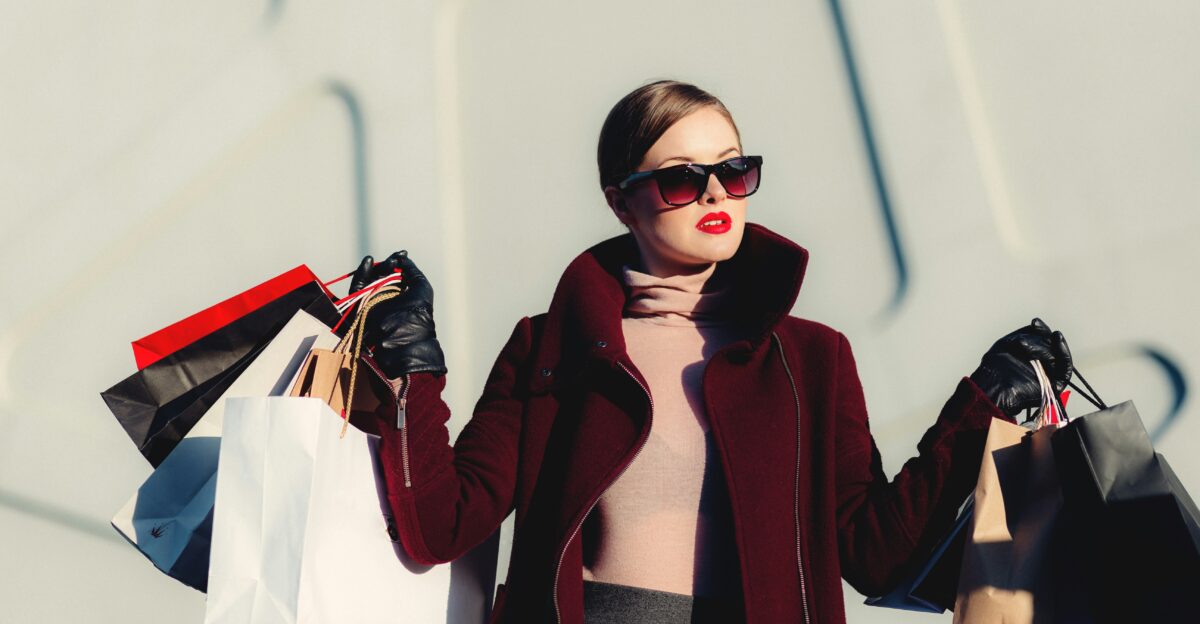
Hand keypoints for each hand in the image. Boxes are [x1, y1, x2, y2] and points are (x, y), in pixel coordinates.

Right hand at [349, 250, 446, 377]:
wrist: (404, 336)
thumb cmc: (418, 312)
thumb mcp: (421, 287)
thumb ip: (412, 270)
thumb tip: (403, 258)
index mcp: (401, 295)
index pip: (395, 274)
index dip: (397, 262)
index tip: (402, 254)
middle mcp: (386, 298)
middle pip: (381, 275)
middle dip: (387, 265)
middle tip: (394, 262)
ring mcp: (372, 302)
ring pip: (369, 279)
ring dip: (376, 268)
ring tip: (385, 263)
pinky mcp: (359, 306)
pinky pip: (357, 288)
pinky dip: (361, 274)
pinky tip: (368, 261)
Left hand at [969, 317, 1071, 417]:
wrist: (992, 388)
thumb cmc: (995, 368)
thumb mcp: (1007, 344)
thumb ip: (1024, 335)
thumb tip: (1037, 327)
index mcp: (1031, 358)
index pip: (1043, 341)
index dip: (1041, 330)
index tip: (1035, 322)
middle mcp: (1042, 366)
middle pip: (1051, 346)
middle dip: (1041, 337)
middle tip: (1028, 335)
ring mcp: (1050, 376)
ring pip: (1057, 355)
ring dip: (1047, 344)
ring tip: (1026, 345)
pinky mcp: (1056, 385)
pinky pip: (1065, 369)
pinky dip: (1064, 353)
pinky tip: (1057, 339)